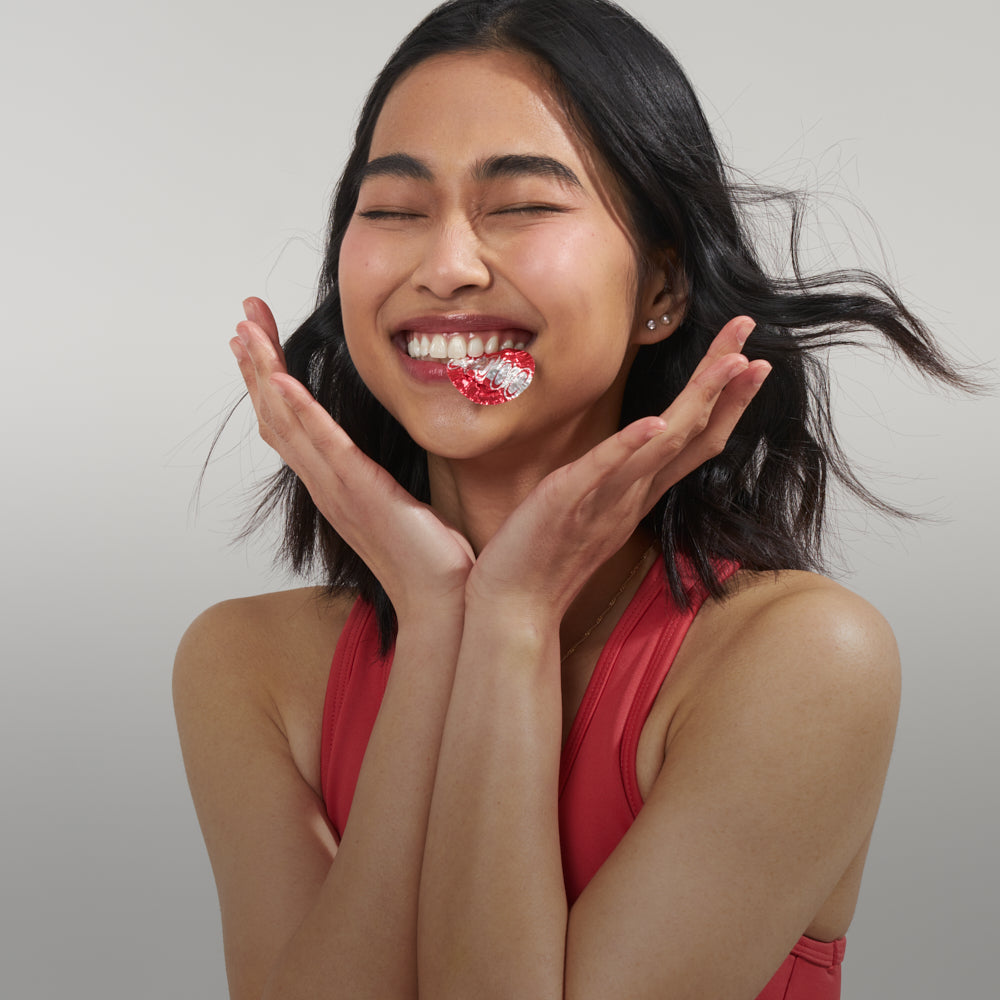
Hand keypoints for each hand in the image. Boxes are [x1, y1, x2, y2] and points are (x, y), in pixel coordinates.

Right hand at [231, 298, 474, 617]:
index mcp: (332, 482)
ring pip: (286, 421)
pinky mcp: (358, 491)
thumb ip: (382, 475)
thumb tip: (383, 456)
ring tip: (246, 329)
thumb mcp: (399, 502)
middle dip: (256, 362)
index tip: (258, 340)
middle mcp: (324, 482)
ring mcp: (336, 487)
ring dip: (264, 372)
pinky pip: (322, 445)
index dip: (269, 379)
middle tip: (243, 317)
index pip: (289, 423)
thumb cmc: (426, 555)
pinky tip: (280, 380)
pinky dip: (299, 411)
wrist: (438, 598)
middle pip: (275, 414)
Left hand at [469, 316, 769, 621]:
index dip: (725, 400)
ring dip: (696, 402)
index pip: (693, 440)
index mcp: (636, 492)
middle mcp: (630, 494)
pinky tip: (654, 423)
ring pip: (662, 446)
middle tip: (749, 329)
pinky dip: (629, 447)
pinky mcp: (565, 503)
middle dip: (723, 381)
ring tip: (728, 363)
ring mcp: (604, 500)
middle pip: (691, 432)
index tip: (749, 360)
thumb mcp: (587, 508)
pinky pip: (601, 472)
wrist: (513, 607)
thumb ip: (611, 479)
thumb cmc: (543, 557)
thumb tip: (627, 449)